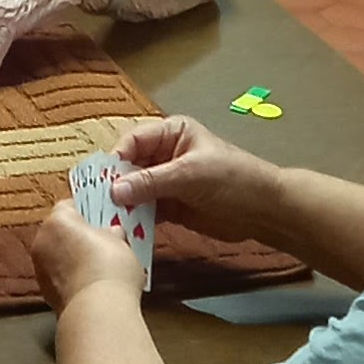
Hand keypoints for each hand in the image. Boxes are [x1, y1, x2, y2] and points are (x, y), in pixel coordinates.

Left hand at [33, 200, 145, 314]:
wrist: (98, 310)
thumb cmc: (108, 269)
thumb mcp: (120, 241)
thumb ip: (111, 233)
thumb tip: (112, 233)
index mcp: (57, 220)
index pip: (69, 206)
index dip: (88, 211)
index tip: (103, 217)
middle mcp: (42, 241)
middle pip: (62, 232)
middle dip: (81, 236)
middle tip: (105, 242)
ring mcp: (41, 269)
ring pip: (59, 256)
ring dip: (75, 259)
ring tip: (102, 267)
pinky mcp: (46, 292)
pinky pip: (61, 277)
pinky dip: (73, 278)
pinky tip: (94, 284)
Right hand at [107, 113, 300, 252]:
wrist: (264, 210)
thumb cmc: (233, 179)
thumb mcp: (191, 175)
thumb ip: (152, 181)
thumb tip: (114, 190)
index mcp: (171, 133)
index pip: (133, 141)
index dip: (116, 159)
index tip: (102, 181)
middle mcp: (165, 154)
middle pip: (130, 167)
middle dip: (116, 185)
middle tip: (99, 204)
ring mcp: (167, 182)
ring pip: (135, 190)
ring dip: (124, 205)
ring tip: (109, 221)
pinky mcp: (171, 206)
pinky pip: (146, 210)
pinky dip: (136, 219)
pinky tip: (126, 230)